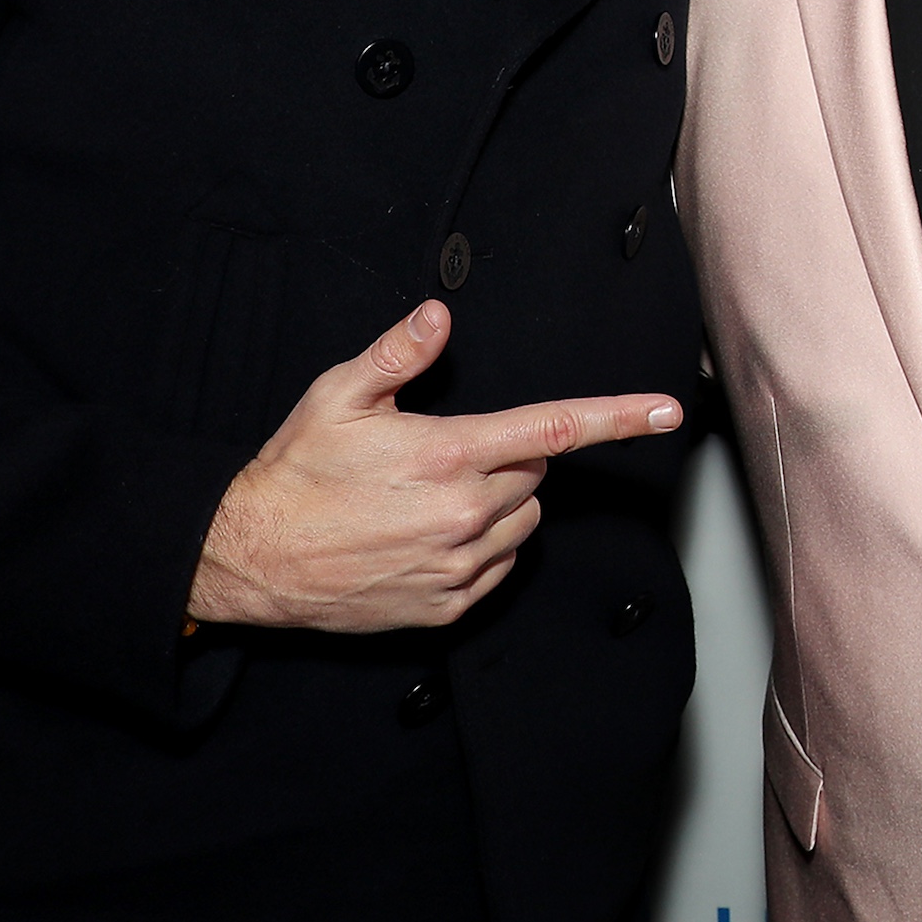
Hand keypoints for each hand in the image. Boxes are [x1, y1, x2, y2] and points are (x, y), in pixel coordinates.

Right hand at [188, 301, 680, 631]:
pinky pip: (500, 565)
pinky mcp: (447, 607)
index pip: (555, 429)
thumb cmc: (298, 470)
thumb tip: (440, 314)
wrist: (254, 558)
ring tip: (431, 492)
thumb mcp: (338, 395)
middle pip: (536, 472)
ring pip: (523, 519)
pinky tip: (430, 533)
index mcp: (449, 453)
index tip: (668, 410)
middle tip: (447, 450)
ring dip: (501, 501)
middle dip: (511, 455)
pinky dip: (484, 544)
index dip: (619, 417)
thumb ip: (398, 353)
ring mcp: (458, 566)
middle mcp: (464, 513)